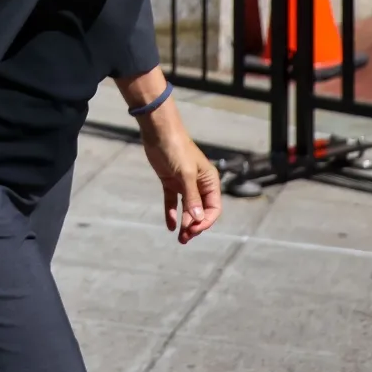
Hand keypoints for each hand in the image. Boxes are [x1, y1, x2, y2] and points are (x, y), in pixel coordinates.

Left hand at [138, 116, 221, 243]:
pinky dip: (172, 213)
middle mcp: (199, 185)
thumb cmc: (176, 149)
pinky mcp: (170, 182)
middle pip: (200, 211)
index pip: (213, 208)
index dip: (205, 221)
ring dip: (184, 223)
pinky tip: (170, 226)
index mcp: (210, 182)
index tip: (193, 229)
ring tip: (180, 239)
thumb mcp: (186, 174)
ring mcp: (184, 184)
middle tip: (185, 238)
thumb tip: (196, 219)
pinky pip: (173, 201)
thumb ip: (191, 197)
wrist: (158, 132)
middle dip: (194, 226)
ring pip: (187, 209)